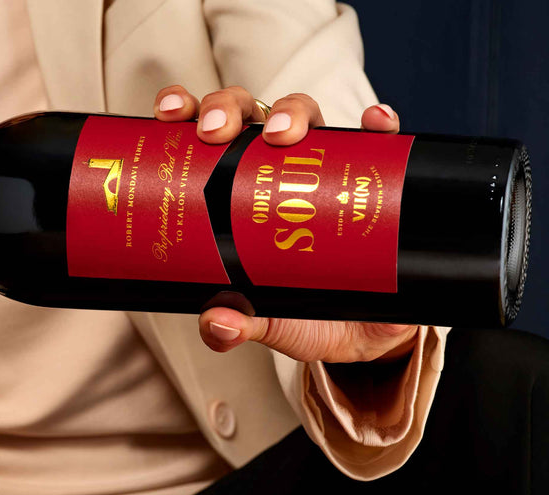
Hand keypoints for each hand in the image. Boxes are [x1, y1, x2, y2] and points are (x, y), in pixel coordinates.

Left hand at [153, 85, 417, 363]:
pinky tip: (373, 125)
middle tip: (215, 133)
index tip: (167, 114)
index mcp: (233, 187)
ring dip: (291, 111)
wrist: (362, 332)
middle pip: (247, 114)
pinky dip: (378, 125)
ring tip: (282, 134)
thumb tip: (218, 324)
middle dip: (226, 108)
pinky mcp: (377, 177)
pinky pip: (381, 140)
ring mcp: (324, 166)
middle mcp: (275, 166)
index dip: (185, 111)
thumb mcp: (261, 321)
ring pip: (305, 114)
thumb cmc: (299, 311)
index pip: (205, 136)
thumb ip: (231, 327)